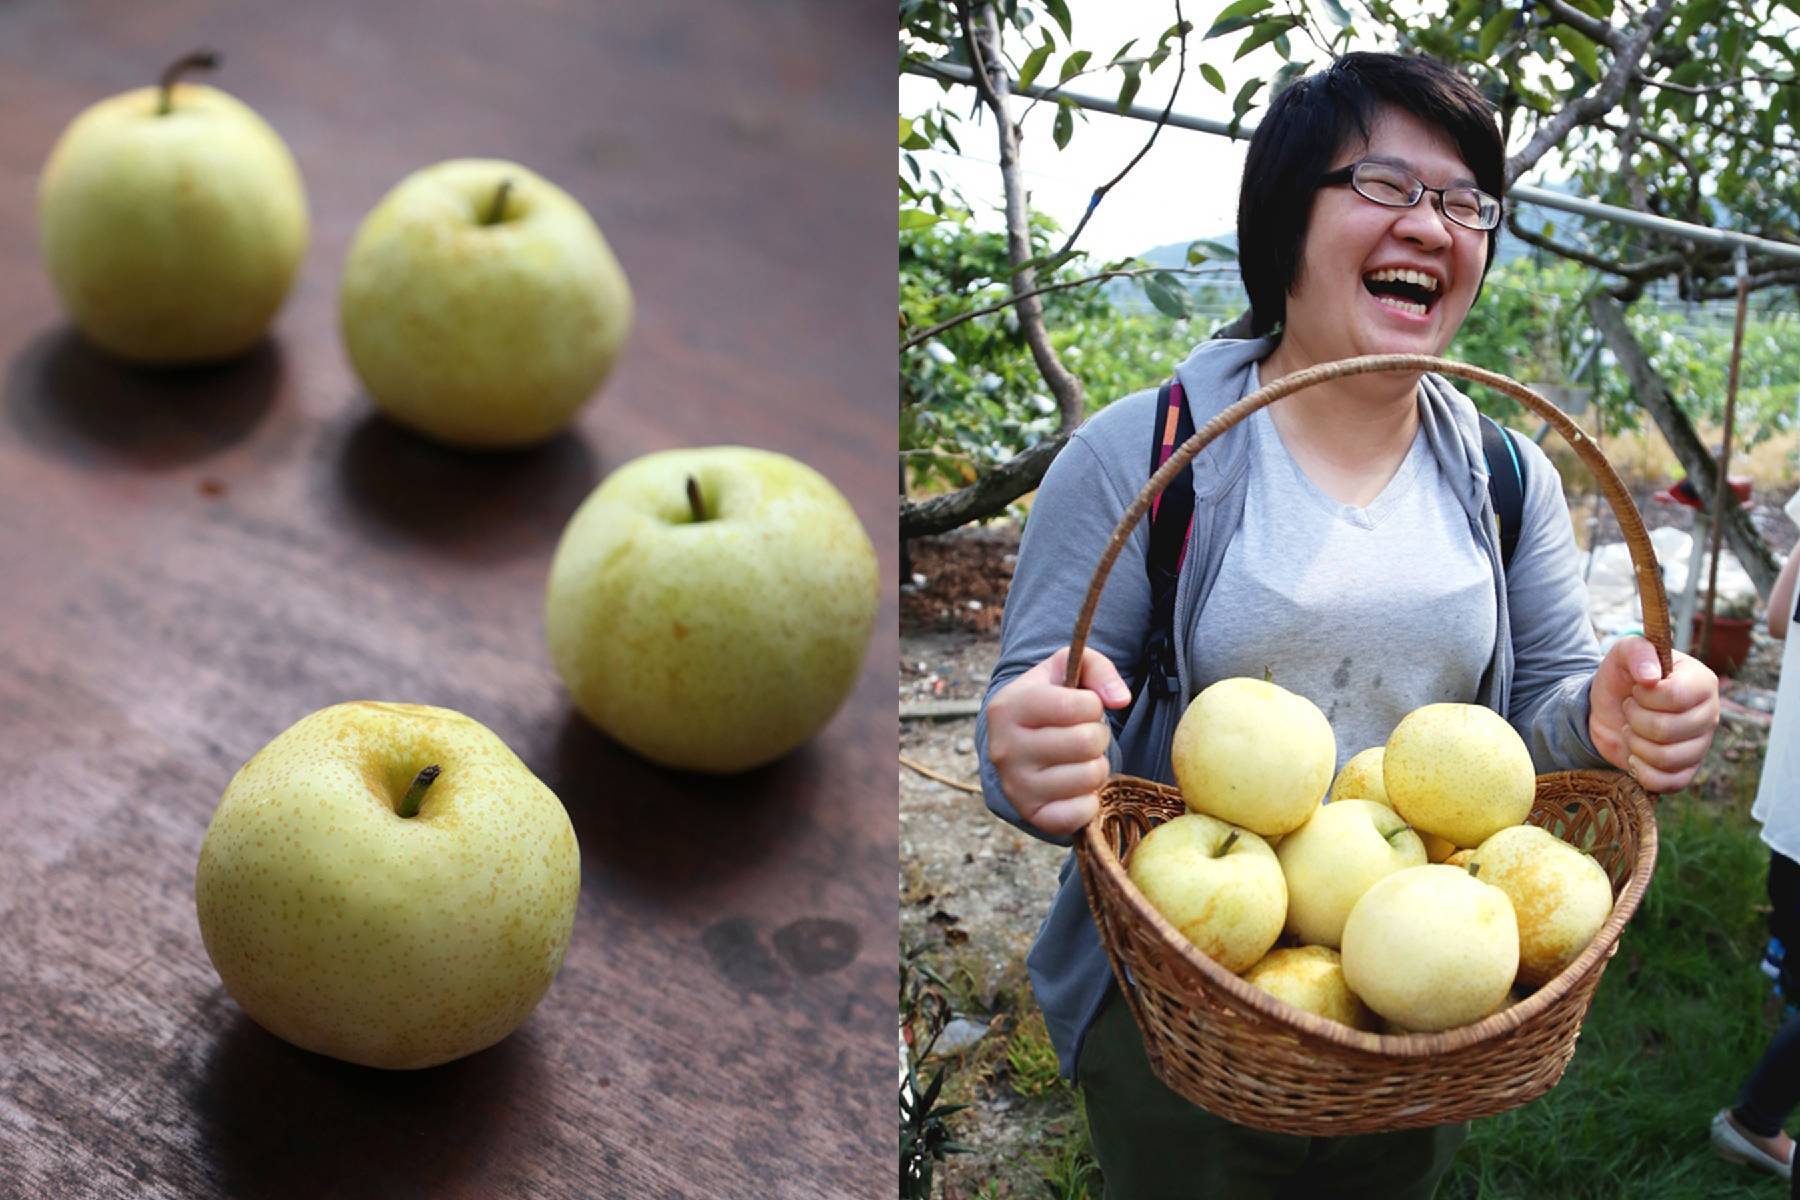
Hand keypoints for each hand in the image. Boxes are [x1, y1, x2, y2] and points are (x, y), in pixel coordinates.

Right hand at [986, 646, 1131, 836]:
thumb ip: (1098, 669)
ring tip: (1079, 759)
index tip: (1082, 707)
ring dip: (1096, 766)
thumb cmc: (1048, 700)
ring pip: (1089, 777)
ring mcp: (1016, 786)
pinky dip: (1090, 800)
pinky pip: (1082, 813)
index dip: (1093, 705)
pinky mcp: (1032, 814)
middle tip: (1084, 735)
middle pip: (1086, 742)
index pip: (1076, 706)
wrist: (1018, 741)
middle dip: (1098, 735)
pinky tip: (1076, 786)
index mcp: (1008, 707)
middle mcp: (1005, 748)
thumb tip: (1121, 699)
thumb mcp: (1066, 670)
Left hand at [1588, 636, 1719, 792]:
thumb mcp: (1622, 653)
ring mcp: (1700, 746)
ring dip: (1635, 743)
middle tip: (1629, 709)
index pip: (1675, 697)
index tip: (1635, 689)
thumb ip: (1637, 650)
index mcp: (1702, 682)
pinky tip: (1634, 755)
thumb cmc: (1622, 679)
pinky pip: (1668, 783)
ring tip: (1631, 729)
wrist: (1607, 711)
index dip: (1644, 696)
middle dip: (1634, 719)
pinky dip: (1641, 771)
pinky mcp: (1686, 772)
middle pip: (1667, 730)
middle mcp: (1709, 715)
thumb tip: (1650, 677)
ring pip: (1667, 758)